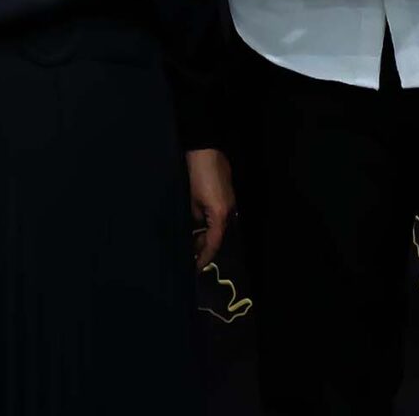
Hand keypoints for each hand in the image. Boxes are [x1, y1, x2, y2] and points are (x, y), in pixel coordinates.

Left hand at [187, 149, 234, 266]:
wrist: (206, 149)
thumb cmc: (196, 174)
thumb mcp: (191, 200)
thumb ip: (194, 219)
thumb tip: (194, 230)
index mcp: (220, 215)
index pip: (213, 244)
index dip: (203, 257)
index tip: (194, 268)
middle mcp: (228, 212)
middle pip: (218, 237)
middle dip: (204, 248)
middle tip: (190, 257)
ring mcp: (229, 204)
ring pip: (218, 228)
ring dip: (206, 236)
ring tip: (191, 244)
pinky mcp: (226, 197)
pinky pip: (218, 217)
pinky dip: (209, 225)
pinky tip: (198, 227)